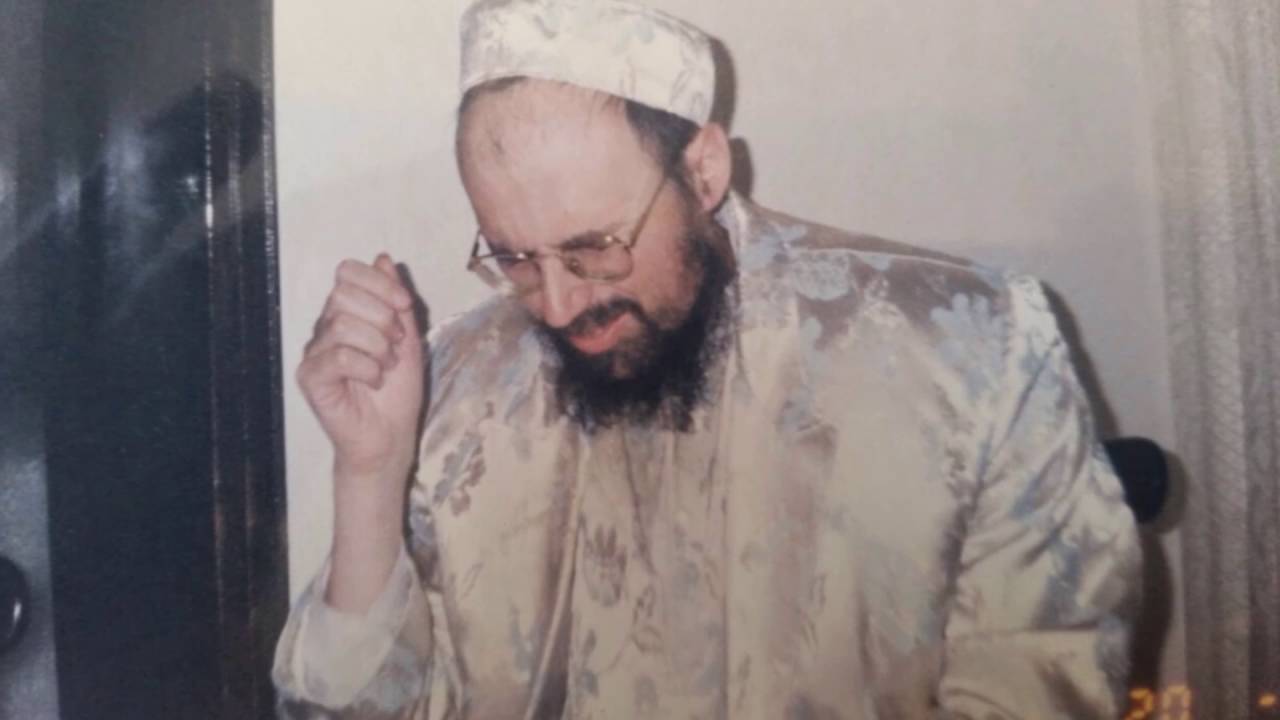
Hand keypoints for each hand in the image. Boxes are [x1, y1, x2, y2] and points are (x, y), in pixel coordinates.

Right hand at [297, 253, 423, 486]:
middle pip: (344, 293)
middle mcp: (325, 326)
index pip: (348, 271)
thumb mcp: (408, 337)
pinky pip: (338, 356)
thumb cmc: (397, 391)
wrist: (390, 435)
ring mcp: (314, 351)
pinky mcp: (310, 377)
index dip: (380, 283)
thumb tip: (383, 257)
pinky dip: (367, 368)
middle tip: (396, 347)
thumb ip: (396, 300)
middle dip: (383, 318)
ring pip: (343, 325)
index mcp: (347, 312)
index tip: (405, 305)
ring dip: (378, 348)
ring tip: (385, 368)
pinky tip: (373, 382)